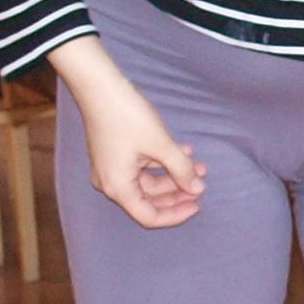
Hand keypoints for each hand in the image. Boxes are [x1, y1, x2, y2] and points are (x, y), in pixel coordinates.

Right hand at [48, 36, 205, 228]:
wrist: (100, 87)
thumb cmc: (127, 116)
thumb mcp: (160, 144)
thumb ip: (181, 169)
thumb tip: (197, 189)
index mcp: (118, 188)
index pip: (149, 216)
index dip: (176, 214)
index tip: (198, 204)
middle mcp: (111, 183)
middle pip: (149, 200)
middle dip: (178, 191)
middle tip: (202, 182)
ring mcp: (112, 169)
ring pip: (149, 181)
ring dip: (174, 173)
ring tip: (199, 164)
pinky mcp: (115, 155)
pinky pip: (142, 167)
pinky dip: (162, 161)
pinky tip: (185, 150)